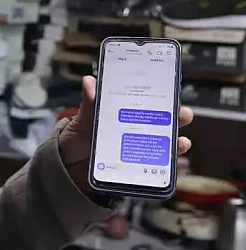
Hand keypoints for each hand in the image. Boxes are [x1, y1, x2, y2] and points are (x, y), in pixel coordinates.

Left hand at [59, 76, 192, 192]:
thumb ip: (88, 104)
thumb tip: (89, 81)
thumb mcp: (80, 121)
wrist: (65, 168)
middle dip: (177, 117)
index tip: (172, 88)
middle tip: (184, 114)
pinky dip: (166, 167)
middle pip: (162, 122)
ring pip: (164, 145)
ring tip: (182, 142)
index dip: (162, 95)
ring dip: (176, 143)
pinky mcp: (134, 168)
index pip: (147, 102)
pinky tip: (171, 164)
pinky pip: (155, 168)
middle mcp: (134, 130)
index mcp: (122, 113)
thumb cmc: (75, 140)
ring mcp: (135, 149)